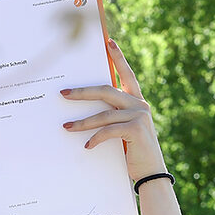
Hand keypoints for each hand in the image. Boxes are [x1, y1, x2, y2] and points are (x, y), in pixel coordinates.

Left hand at [60, 39, 166, 182]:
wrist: (151, 174)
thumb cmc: (134, 152)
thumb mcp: (124, 129)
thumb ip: (113, 116)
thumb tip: (88, 110)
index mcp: (137, 101)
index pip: (127, 74)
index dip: (118, 57)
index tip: (108, 41)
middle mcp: (139, 104)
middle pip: (106, 90)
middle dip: (82, 92)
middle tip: (64, 94)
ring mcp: (139, 115)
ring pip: (103, 114)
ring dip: (82, 122)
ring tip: (66, 127)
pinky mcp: (136, 129)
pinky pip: (108, 131)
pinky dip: (95, 138)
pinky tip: (87, 146)